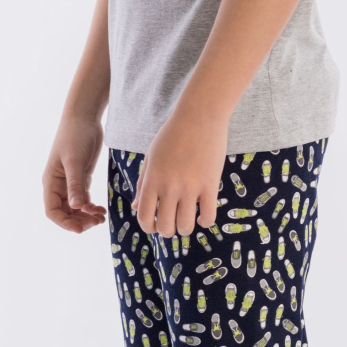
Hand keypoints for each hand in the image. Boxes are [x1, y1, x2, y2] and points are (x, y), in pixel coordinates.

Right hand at [43, 114, 107, 233]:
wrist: (84, 118)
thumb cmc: (75, 136)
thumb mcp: (75, 161)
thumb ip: (76, 184)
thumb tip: (77, 206)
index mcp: (51, 182)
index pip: (52, 211)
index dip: (65, 223)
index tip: (81, 229)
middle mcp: (58, 185)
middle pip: (65, 213)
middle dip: (79, 221)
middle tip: (97, 222)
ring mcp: (70, 183)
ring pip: (75, 208)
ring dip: (86, 216)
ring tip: (101, 218)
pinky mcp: (81, 178)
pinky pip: (84, 200)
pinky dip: (91, 207)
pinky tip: (101, 210)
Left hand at [132, 108, 229, 236]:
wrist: (199, 115)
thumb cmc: (173, 134)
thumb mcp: (151, 157)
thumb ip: (143, 183)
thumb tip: (136, 207)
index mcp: (152, 179)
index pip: (144, 217)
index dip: (148, 228)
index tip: (155, 226)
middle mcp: (169, 186)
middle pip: (165, 226)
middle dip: (167, 231)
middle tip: (173, 224)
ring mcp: (190, 187)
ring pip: (186, 225)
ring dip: (186, 229)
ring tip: (188, 221)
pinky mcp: (210, 184)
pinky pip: (209, 216)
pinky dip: (205, 221)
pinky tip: (203, 215)